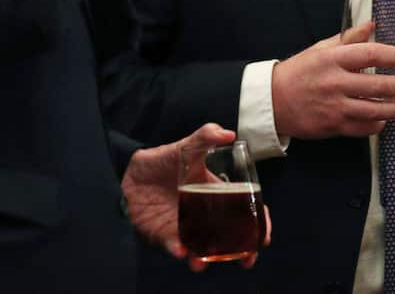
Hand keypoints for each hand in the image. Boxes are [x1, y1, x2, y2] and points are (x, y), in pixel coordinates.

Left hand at [121, 123, 270, 270]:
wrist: (131, 172)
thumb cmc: (163, 161)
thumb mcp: (185, 147)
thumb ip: (204, 137)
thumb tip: (228, 134)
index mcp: (215, 195)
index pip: (242, 214)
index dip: (257, 226)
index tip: (263, 237)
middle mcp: (204, 216)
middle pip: (228, 239)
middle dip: (241, 253)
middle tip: (247, 260)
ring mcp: (185, 227)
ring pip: (201, 249)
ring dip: (204, 258)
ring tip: (202, 262)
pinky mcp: (164, 235)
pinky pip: (173, 246)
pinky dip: (177, 250)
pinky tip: (180, 250)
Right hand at [272, 24, 394, 138]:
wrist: (273, 100)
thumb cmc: (298, 72)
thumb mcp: (321, 49)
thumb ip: (348, 38)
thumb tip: (371, 25)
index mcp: (332, 59)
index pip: (370, 54)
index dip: (392, 55)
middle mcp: (335, 82)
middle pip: (377, 84)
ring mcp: (334, 106)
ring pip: (374, 109)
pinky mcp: (333, 126)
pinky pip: (362, 128)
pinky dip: (377, 124)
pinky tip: (383, 119)